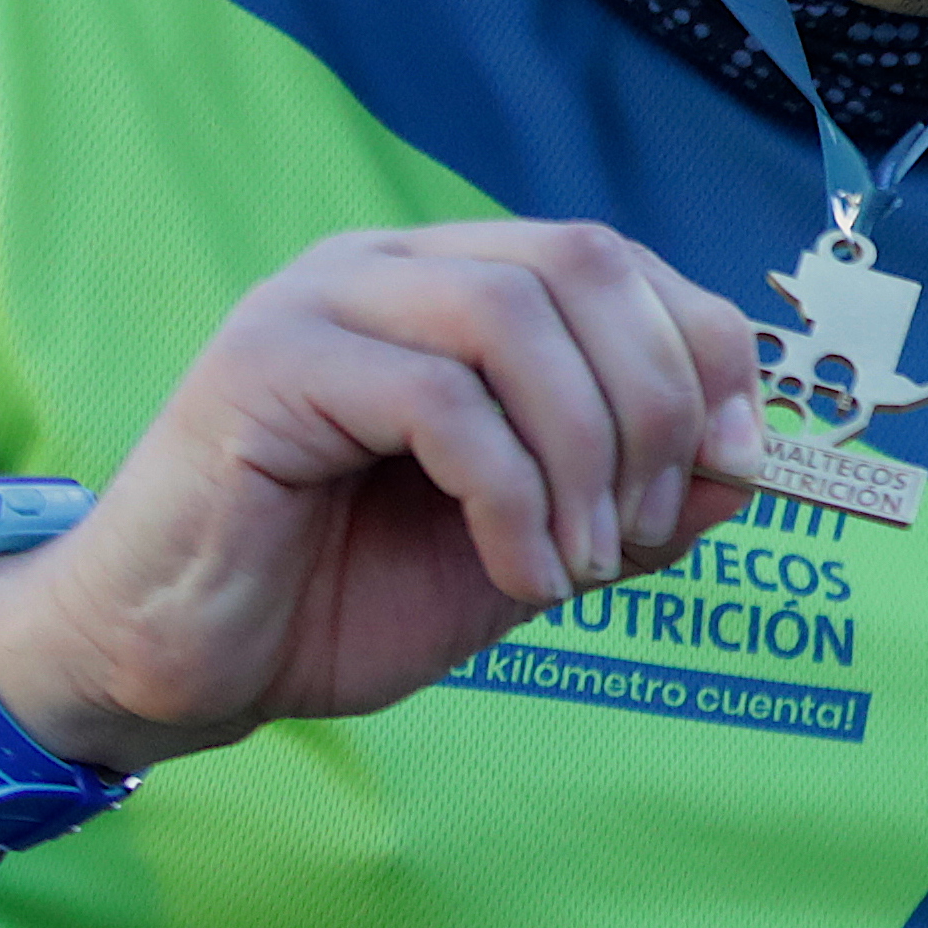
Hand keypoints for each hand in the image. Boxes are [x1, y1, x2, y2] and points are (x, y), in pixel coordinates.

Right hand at [0, 221, 764, 877]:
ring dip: (586, 455)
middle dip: (656, 401)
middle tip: (646, 528)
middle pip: (581, 265)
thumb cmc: (340, 597)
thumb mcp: (528, 553)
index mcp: (449, 284)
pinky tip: (521, 574)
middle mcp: (387, 266)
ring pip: (514, 319)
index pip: (614, 260)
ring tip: (581, 568)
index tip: (738, 464)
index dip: (701, 349)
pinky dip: (514, 496)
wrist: (171, 667)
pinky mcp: (264, 367)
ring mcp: (318, 303)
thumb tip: (756, 464)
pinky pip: (438, 400)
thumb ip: (634, 504)